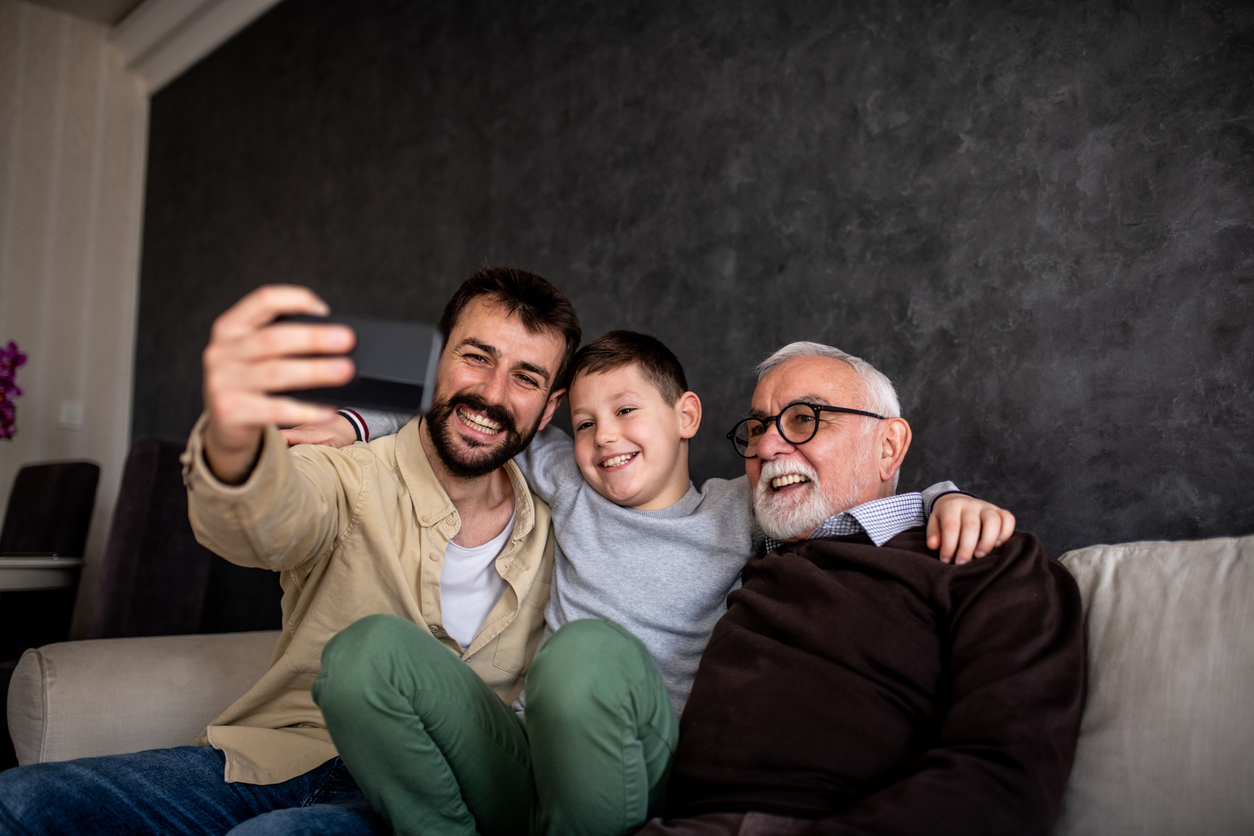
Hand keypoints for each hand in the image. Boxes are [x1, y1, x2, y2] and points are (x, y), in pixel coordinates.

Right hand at [202, 285, 355, 482]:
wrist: (222, 424)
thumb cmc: (248, 380)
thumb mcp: (252, 352)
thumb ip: (280, 340)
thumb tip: (333, 338)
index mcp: (229, 327)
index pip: (263, 300)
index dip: (296, 300)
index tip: (324, 311)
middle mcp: (221, 351)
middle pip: (273, 339)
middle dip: (314, 338)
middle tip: (347, 340)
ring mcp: (223, 382)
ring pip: (277, 373)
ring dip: (316, 371)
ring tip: (345, 370)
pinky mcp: (231, 411)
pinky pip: (276, 410)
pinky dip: (306, 410)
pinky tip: (327, 410)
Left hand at [926, 494, 1016, 564]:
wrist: (958, 502)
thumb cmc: (946, 518)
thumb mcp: (935, 523)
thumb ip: (933, 534)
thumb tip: (933, 545)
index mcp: (952, 505)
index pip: (951, 526)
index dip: (949, 545)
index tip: (946, 560)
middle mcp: (971, 504)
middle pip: (972, 526)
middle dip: (966, 548)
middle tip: (961, 563)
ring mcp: (987, 506)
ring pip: (993, 521)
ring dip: (987, 542)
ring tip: (979, 556)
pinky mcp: (1000, 511)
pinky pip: (1008, 519)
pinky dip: (1005, 534)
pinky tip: (996, 546)